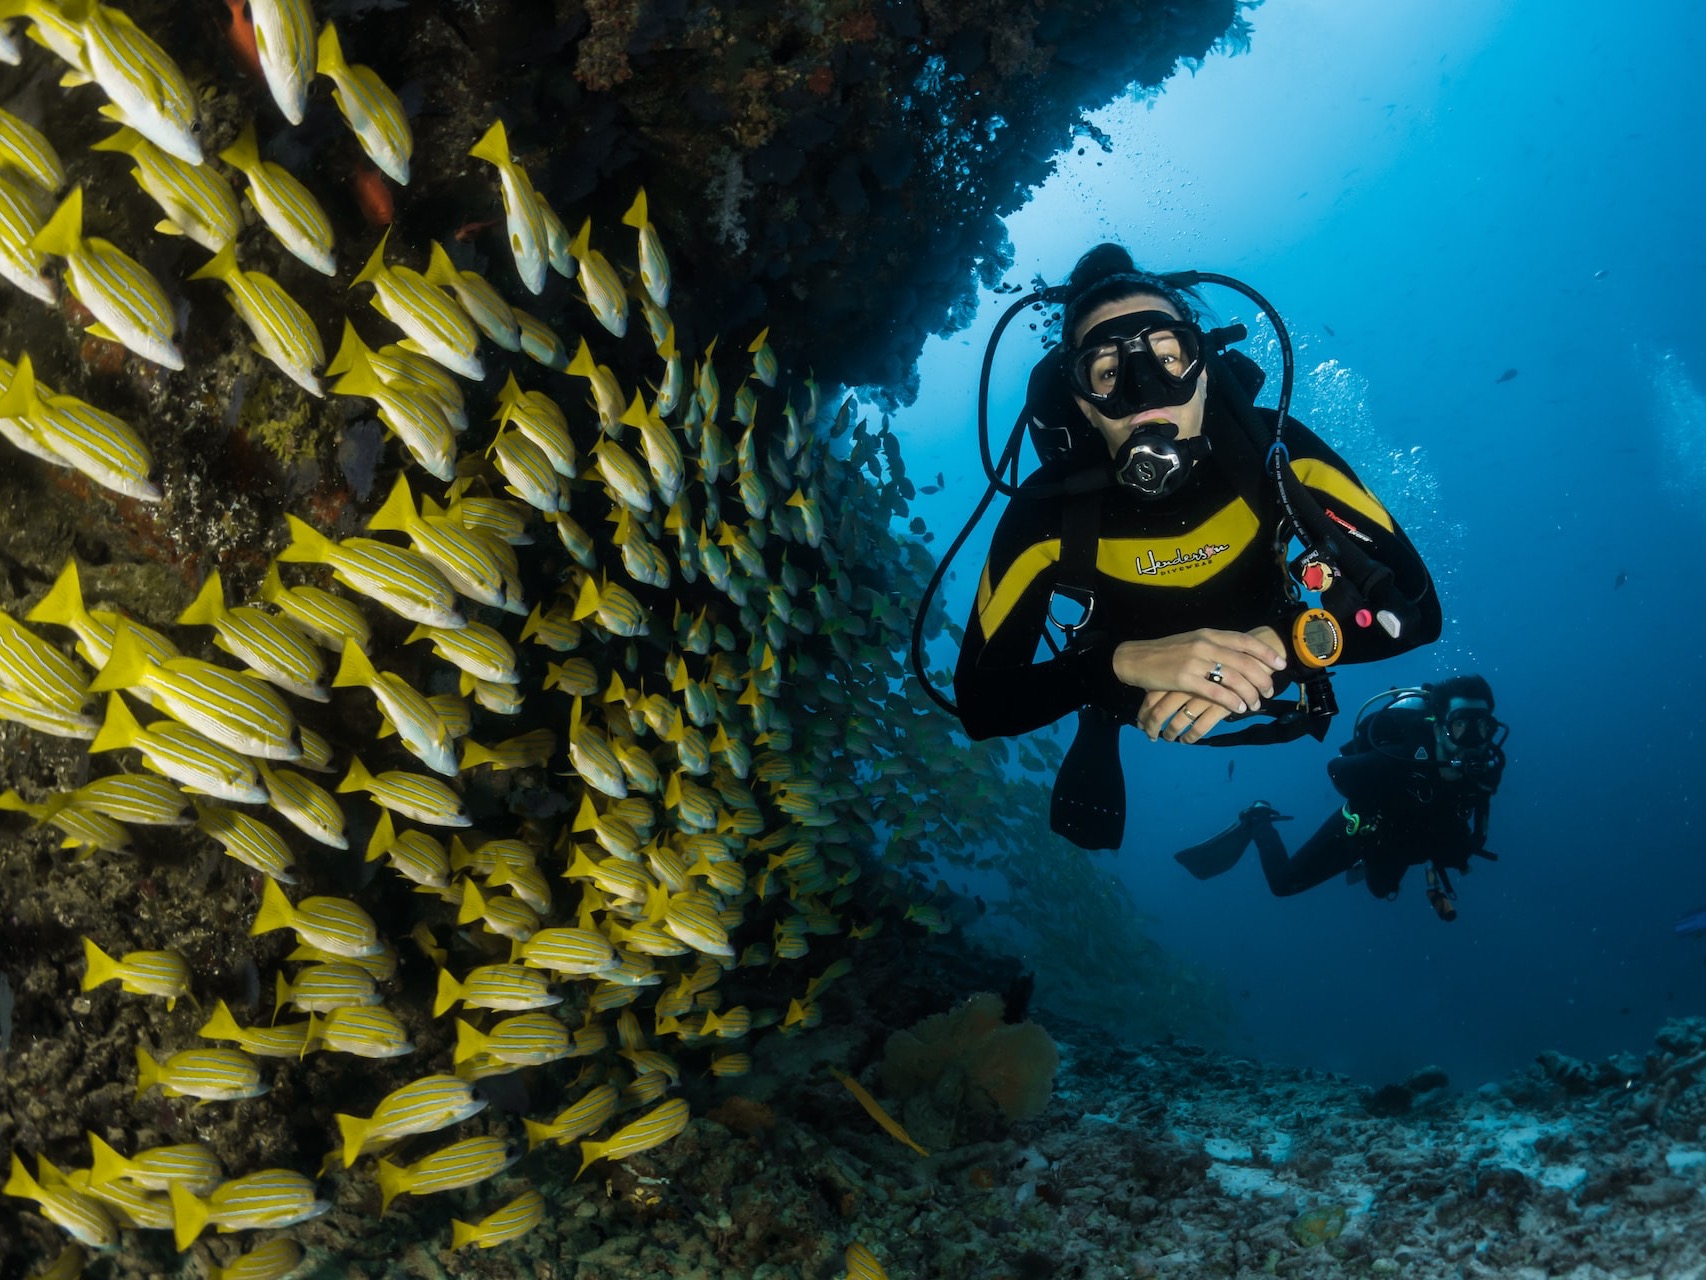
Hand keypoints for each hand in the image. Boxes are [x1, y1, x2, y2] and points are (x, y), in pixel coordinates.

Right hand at [1112, 627, 1286, 742]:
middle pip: (1244, 662)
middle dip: (1262, 678)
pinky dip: (1231, 701)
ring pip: (1233, 678)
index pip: (1244, 640)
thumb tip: (1240, 659)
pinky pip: (1216, 692)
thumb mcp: (1193, 641)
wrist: (1136, 658)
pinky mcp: (1185, 679)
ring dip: (1249, 693)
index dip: (1265, 652)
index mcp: (1209, 634)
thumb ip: (1215, 647)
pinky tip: (1238, 708)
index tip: (1280, 664)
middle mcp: (1205, 645)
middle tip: (1269, 690)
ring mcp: (1195, 662)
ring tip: (1255, 704)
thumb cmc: (1166, 652)